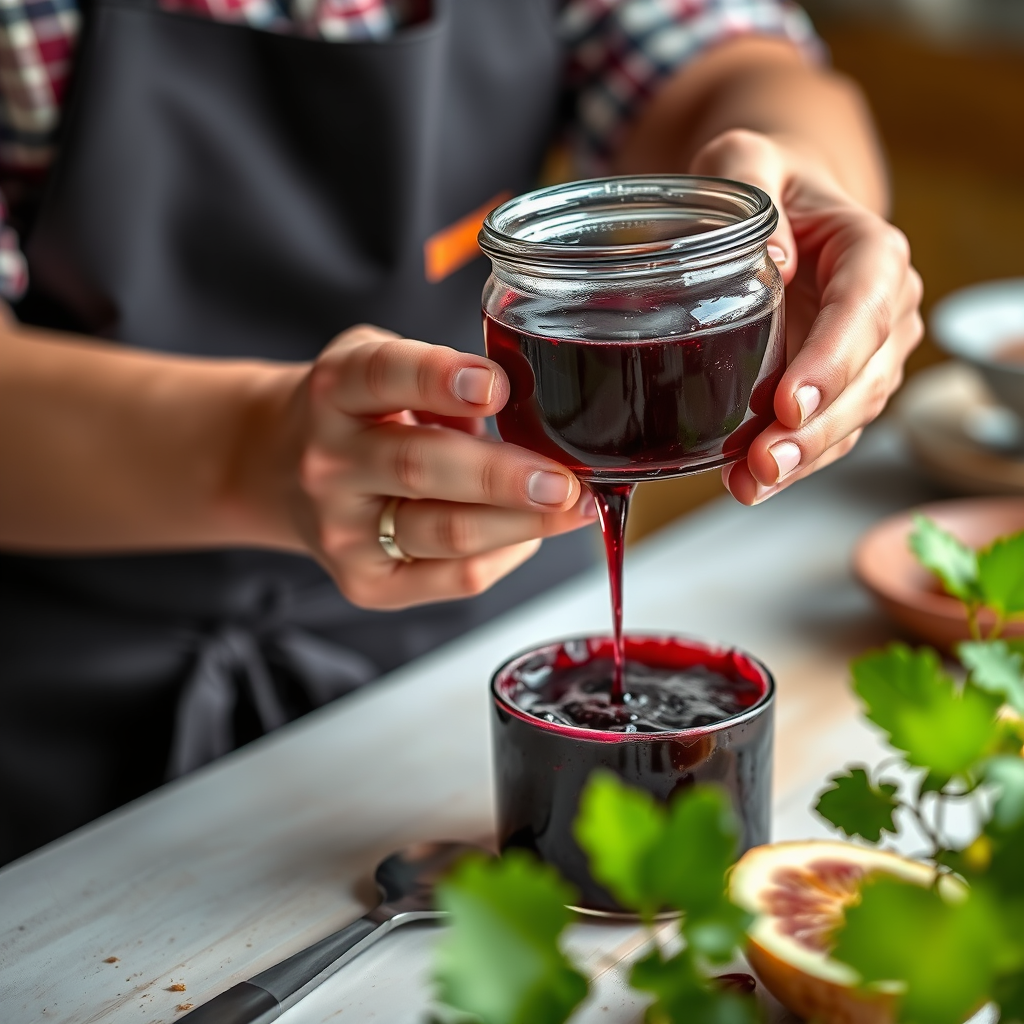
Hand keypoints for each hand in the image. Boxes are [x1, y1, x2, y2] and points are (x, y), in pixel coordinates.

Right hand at [265, 325, 595, 609]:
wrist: (281, 469)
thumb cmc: (357, 411)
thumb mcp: (378, 364)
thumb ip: (438, 376)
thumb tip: (529, 409)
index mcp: (333, 390)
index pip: (381, 376)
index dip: (438, 379)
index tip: (495, 386)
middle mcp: (328, 462)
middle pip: (421, 468)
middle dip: (503, 477)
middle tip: (565, 480)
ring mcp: (341, 530)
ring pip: (446, 533)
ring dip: (522, 524)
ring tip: (575, 508)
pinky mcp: (363, 583)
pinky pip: (453, 578)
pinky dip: (507, 555)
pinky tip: (532, 534)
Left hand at [690, 129, 923, 503]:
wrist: (779, 212)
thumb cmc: (762, 183)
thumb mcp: (743, 157)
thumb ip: (748, 178)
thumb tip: (771, 261)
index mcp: (869, 249)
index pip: (865, 305)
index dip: (833, 359)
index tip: (789, 403)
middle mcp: (884, 305)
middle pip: (865, 375)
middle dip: (815, 428)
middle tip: (762, 463)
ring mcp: (869, 352)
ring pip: (851, 414)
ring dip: (804, 457)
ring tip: (749, 485)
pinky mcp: (842, 383)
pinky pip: (829, 430)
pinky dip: (795, 462)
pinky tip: (750, 483)